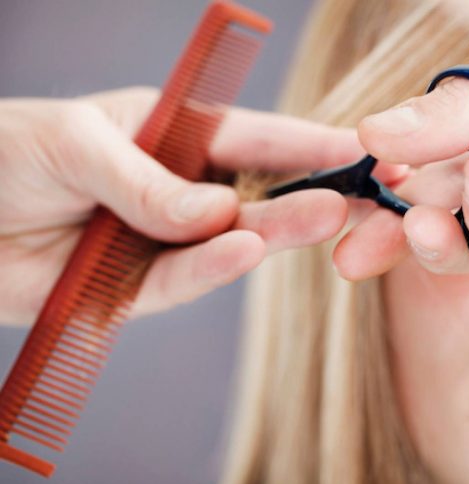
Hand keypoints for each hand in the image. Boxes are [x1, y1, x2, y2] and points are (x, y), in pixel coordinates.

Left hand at [0, 87, 368, 324]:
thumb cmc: (3, 154)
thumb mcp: (75, 143)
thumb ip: (148, 180)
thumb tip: (219, 214)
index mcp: (171, 137)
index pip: (251, 137)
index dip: (305, 142)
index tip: (360, 146)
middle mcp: (176, 191)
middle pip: (255, 194)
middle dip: (308, 192)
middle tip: (360, 193)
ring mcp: (160, 241)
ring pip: (230, 241)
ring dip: (276, 231)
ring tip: (326, 217)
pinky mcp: (134, 289)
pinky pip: (180, 280)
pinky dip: (211, 268)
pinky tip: (245, 251)